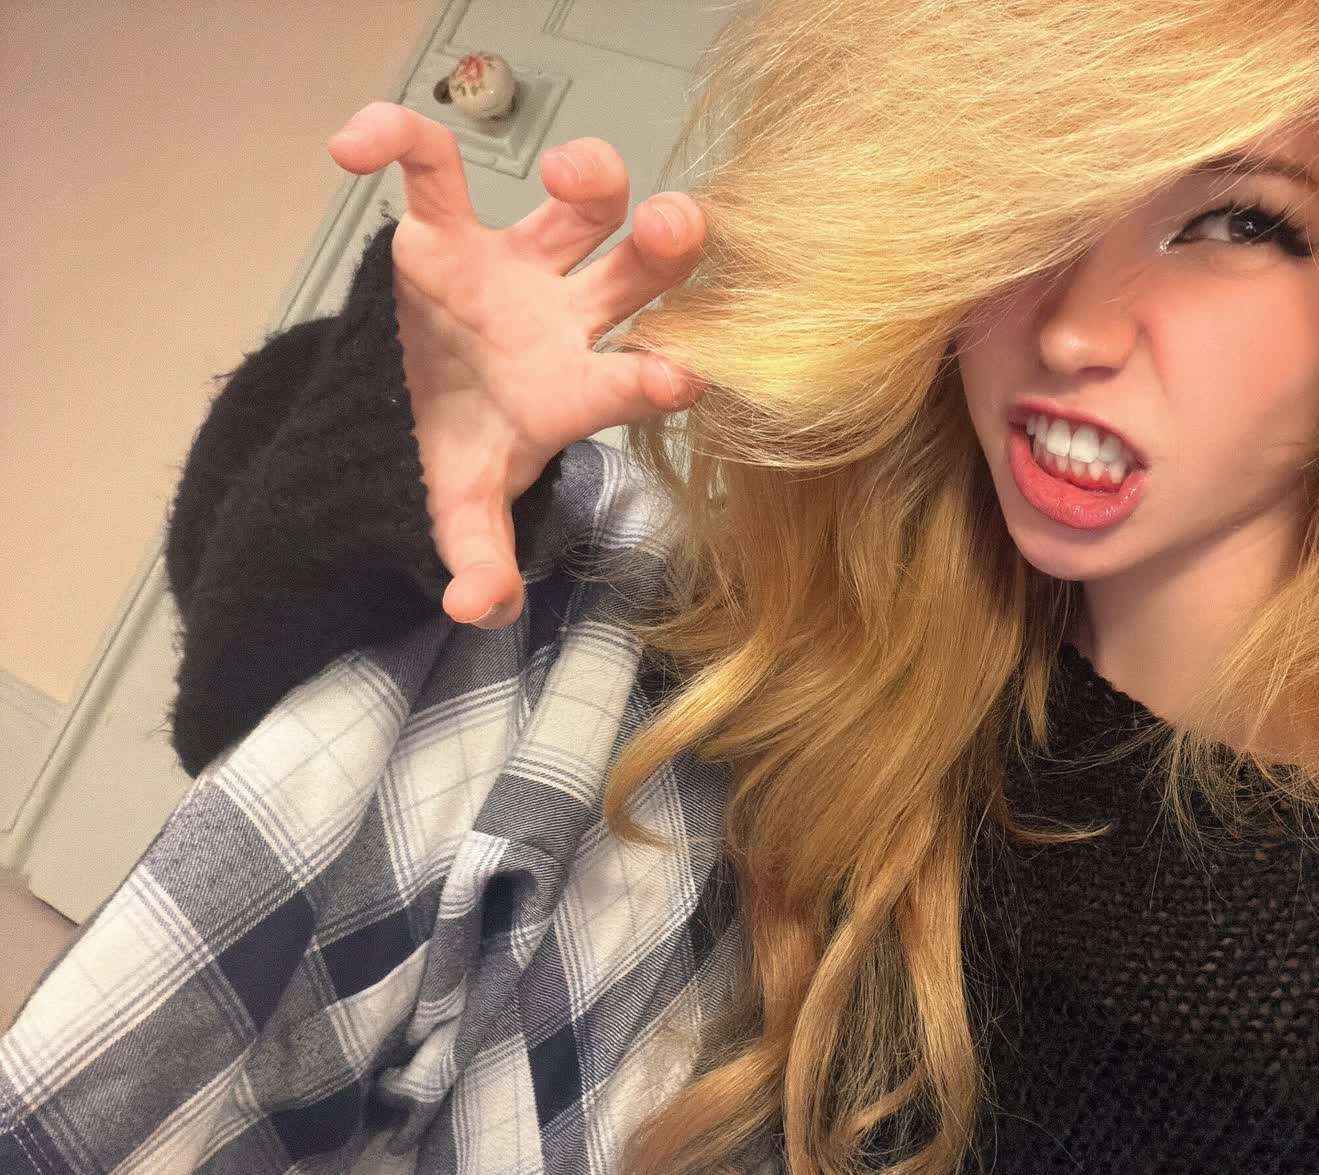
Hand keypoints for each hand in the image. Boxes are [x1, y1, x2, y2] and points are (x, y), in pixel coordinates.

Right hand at [325, 102, 708, 628]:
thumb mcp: (458, 510)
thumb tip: (478, 609)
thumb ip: (477, 555)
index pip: (630, 378)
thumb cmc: (455, 454)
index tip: (685, 373)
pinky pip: (432, 165)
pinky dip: (396, 139)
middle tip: (677, 229)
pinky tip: (351, 149)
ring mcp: (516, 267)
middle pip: (639, 272)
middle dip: (666, 249)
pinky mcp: (449, 229)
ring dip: (589, 176)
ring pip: (577, 205)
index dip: (658, 373)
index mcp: (575, 390)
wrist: (402, 417)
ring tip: (569, 176)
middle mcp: (566, 319)